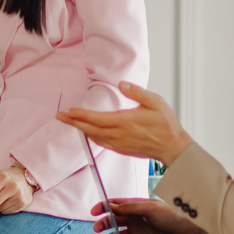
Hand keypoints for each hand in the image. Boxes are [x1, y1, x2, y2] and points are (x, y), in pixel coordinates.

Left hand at [59, 82, 192, 165]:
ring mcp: (119, 144)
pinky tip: (87, 132)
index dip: (81, 115)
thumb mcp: (156, 102)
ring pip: (94, 137)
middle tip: (60, 116)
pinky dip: (91, 136)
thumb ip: (137, 93)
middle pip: (90, 129)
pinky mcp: (122, 149)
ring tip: (70, 122)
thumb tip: (122, 84)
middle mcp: (119, 135)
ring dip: (81, 129)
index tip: (69, 111)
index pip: (97, 119)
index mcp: (126, 122)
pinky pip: (102, 143)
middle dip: (74, 122)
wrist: (173, 147)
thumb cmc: (166, 124)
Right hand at [93, 197, 203, 233]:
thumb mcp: (150, 208)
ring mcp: (136, 232)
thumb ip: (130, 207)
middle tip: (98, 228)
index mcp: (135, 206)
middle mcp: (133, 219)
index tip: (95, 212)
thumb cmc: (171, 215)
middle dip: (103, 223)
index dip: (103, 207)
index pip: (114, 205)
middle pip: (112, 220)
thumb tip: (112, 207)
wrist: (186, 231)